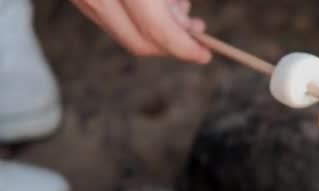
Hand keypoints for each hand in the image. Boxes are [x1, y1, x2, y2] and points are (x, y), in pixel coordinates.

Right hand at [71, 0, 210, 63]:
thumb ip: (172, 0)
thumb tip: (189, 27)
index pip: (157, 30)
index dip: (185, 47)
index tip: (205, 54)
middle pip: (138, 42)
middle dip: (171, 45)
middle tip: (196, 35)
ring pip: (123, 33)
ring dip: (154, 34)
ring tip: (179, 13)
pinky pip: (110, 19)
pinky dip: (135, 21)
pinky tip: (153, 6)